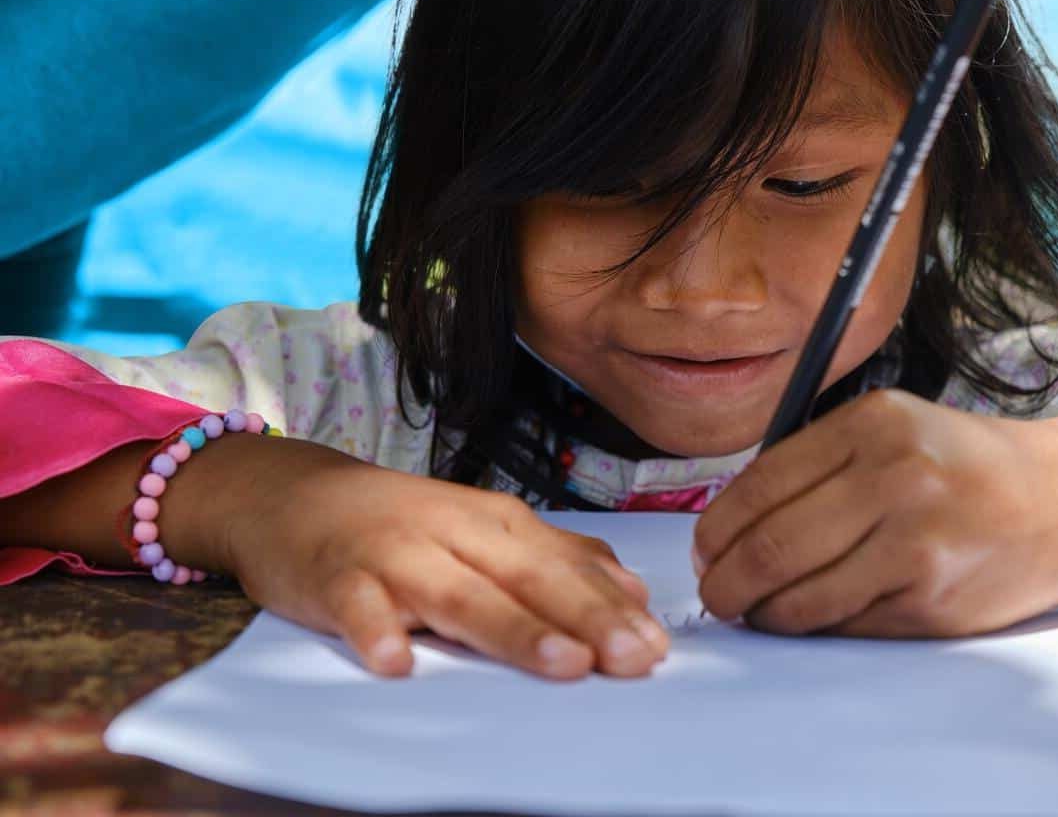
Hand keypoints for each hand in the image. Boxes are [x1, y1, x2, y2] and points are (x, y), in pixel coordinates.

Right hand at [221, 441, 669, 678]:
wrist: (296, 496)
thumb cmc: (404, 524)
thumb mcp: (487, 533)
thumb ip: (557, 561)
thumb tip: (632, 594)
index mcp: (500, 525)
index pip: (567, 567)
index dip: (614, 606)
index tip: (658, 646)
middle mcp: (457, 533)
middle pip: (530, 578)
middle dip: (587, 618)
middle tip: (634, 657)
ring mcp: (396, 553)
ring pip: (461, 594)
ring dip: (513, 629)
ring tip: (562, 664)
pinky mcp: (336, 578)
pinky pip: (357, 606)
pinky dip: (376, 631)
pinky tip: (396, 663)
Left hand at [692, 389, 1057, 637]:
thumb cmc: (964, 468)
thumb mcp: (893, 431)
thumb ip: (818, 465)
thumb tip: (728, 529)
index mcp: (874, 424)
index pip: (761, 484)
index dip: (717, 528)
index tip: (705, 551)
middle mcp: (896, 475)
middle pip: (771, 545)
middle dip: (725, 581)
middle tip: (716, 594)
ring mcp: (917, 540)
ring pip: (801, 595)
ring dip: (763, 613)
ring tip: (754, 611)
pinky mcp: (932, 596)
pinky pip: (845, 622)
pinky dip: (812, 627)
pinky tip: (807, 617)